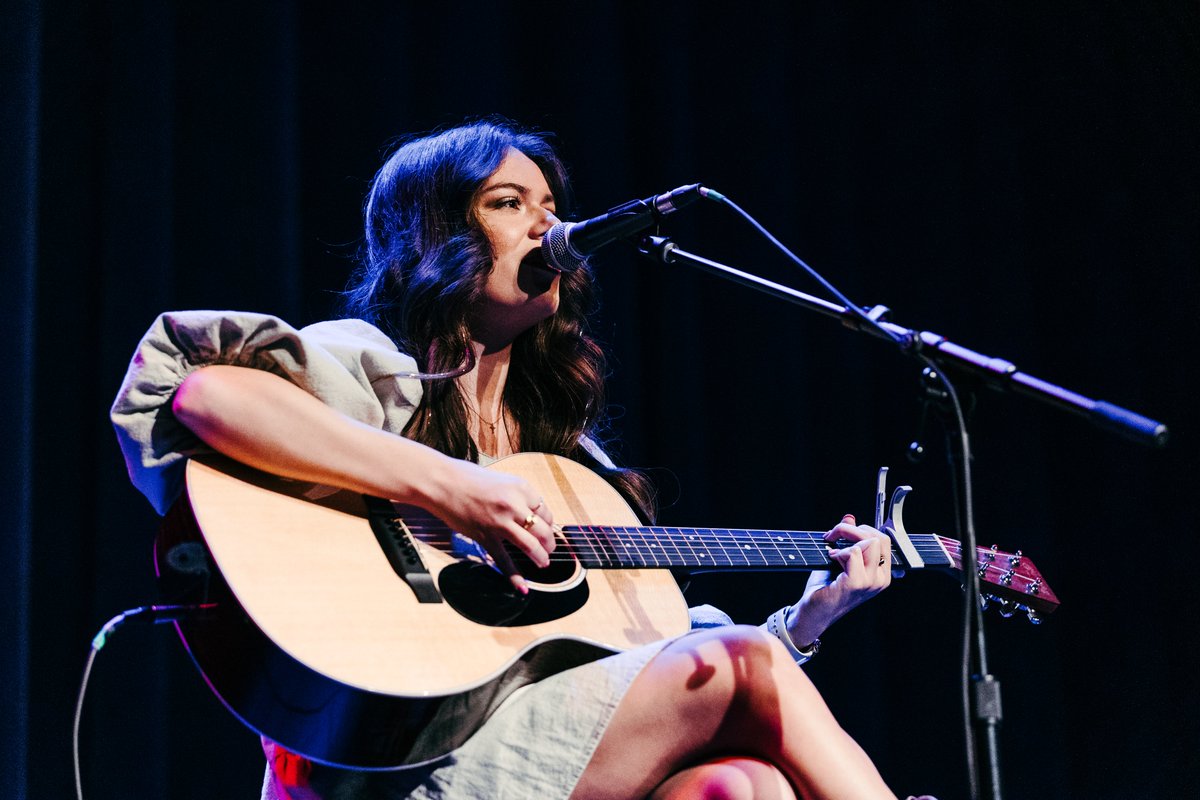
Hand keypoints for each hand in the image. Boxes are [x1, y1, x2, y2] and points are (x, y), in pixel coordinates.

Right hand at [426, 460, 556, 593]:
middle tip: (550, 548)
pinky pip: (504, 560)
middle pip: (543, 529)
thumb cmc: (467, 478)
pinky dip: (514, 576)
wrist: (441, 482)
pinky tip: (523, 586)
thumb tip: (528, 510)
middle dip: (549, 543)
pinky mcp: (485, 537)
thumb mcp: (500, 480)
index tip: (547, 527)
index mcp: (520, 487)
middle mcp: (514, 505)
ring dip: (541, 557)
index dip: (548, 522)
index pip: (545, 510)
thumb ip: (515, 495)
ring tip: (544, 563)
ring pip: (530, 545)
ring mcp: (500, 522)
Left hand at [785, 514, 892, 645]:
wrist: (812, 612)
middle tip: (833, 536)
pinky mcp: (856, 584)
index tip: (842, 533)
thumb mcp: (838, 558)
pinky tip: (831, 559)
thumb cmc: (825, 588)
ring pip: (869, 542)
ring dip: (845, 538)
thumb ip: (847, 539)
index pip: (884, 540)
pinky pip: (853, 553)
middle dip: (853, 529)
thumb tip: (850, 517)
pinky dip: (839, 551)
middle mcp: (880, 579)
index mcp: (881, 573)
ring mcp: (870, 583)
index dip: (863, 529)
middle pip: (878, 538)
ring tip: (832, 549)